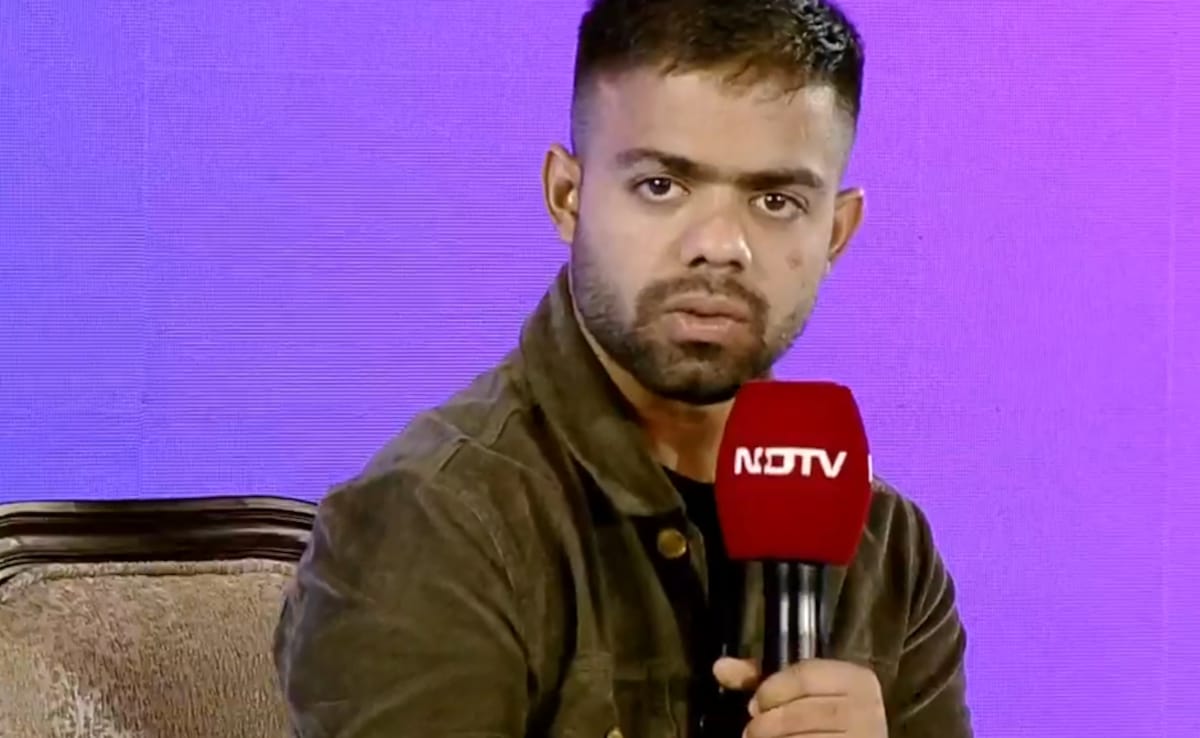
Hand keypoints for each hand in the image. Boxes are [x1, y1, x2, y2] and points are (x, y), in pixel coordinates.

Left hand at [713, 656, 886, 737]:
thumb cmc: (822, 716)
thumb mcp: (796, 691)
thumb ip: (761, 679)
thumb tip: (720, 667)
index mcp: (857, 679)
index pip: (806, 675)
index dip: (771, 690)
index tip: (754, 704)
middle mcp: (868, 708)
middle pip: (805, 711)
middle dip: (769, 723)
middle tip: (751, 731)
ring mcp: (865, 736)